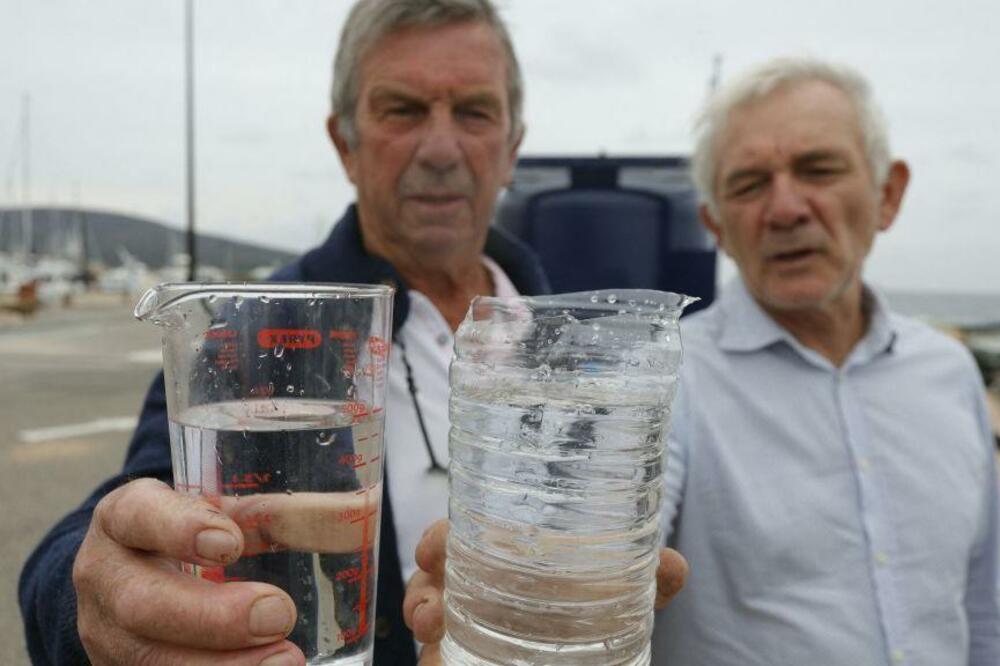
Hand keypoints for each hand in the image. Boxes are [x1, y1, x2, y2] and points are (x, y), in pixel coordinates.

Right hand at [72, 478, 304, 665]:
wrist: (142, 576)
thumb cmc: (199, 535)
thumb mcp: (228, 513)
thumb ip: (288, 512)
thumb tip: (363, 507)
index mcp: (126, 518)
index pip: (137, 515)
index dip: (179, 529)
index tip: (232, 543)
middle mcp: (105, 578)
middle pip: (141, 603)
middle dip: (213, 617)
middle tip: (278, 614)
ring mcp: (107, 636)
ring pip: (148, 663)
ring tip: (287, 661)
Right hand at [402, 519, 688, 664]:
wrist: (589, 648)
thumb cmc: (588, 601)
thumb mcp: (619, 591)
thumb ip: (646, 581)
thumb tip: (675, 566)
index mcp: (497, 557)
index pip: (453, 541)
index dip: (435, 541)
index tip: (432, 548)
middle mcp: (471, 590)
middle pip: (429, 585)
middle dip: (420, 592)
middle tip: (431, 608)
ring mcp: (465, 630)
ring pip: (427, 623)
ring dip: (423, 626)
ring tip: (434, 632)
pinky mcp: (462, 659)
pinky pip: (439, 659)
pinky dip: (436, 660)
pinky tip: (441, 660)